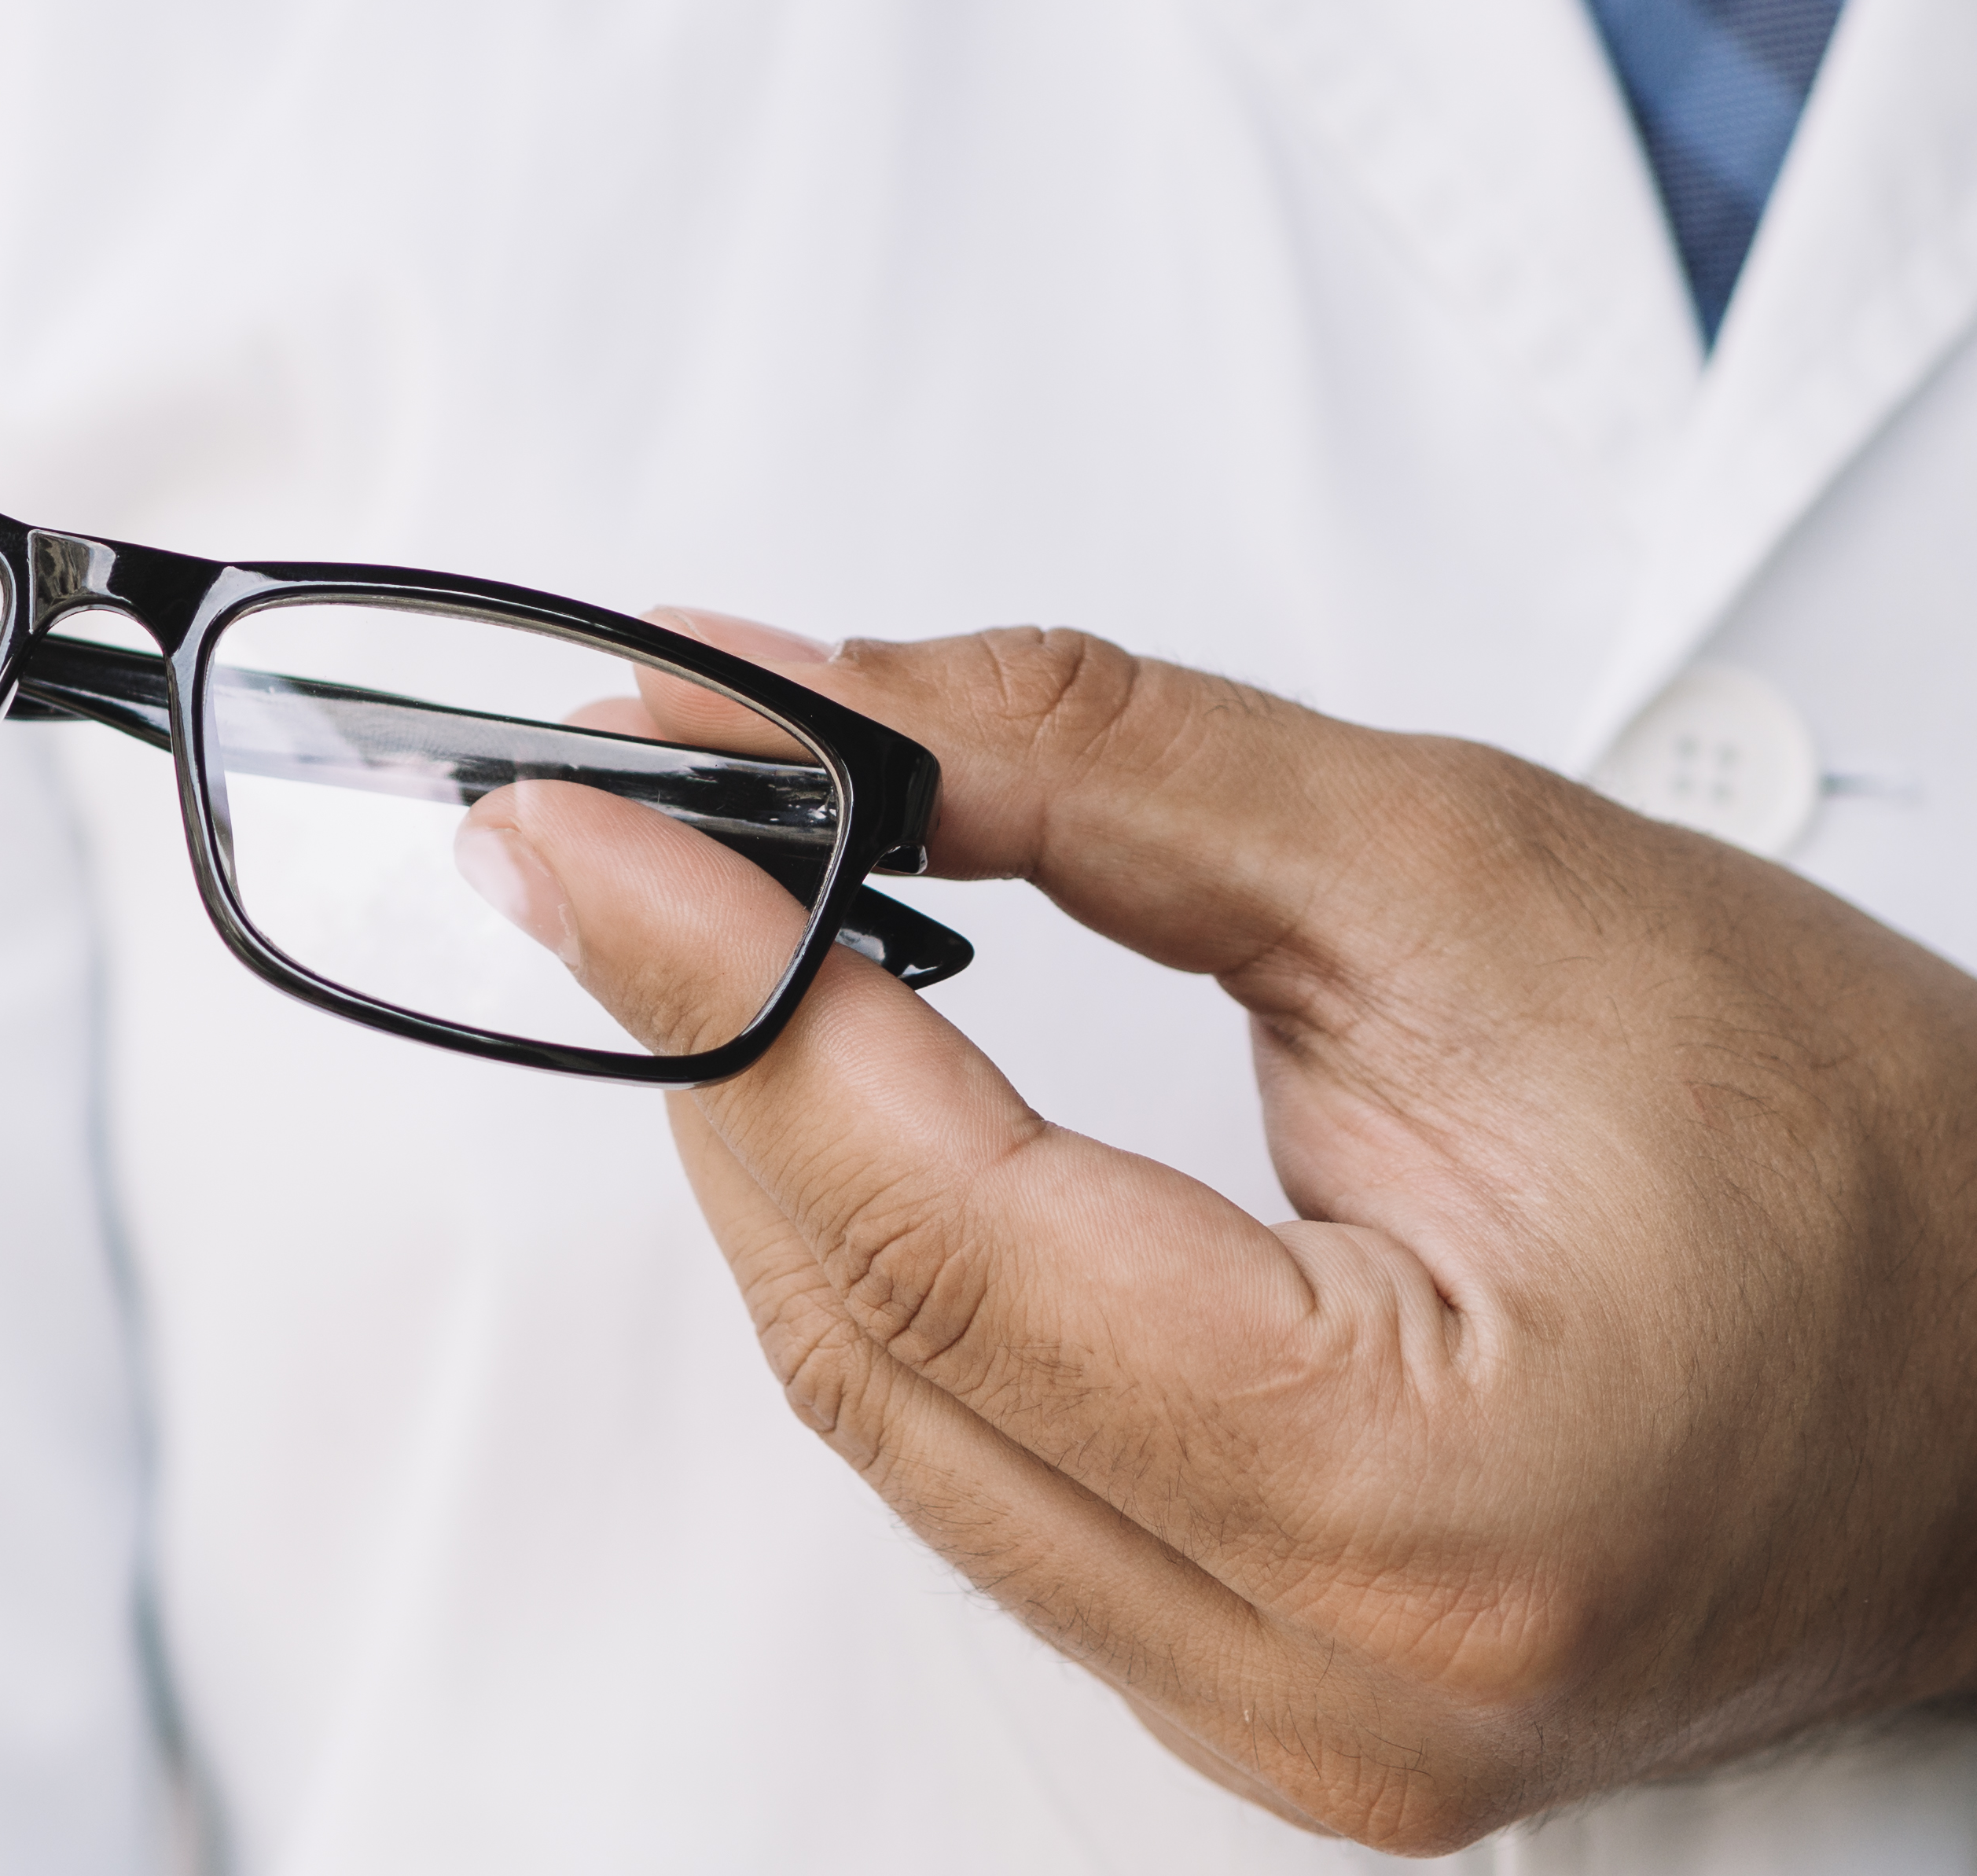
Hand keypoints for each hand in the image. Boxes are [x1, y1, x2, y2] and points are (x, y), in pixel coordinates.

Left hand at [454, 621, 1976, 1852]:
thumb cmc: (1837, 1134)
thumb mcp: (1459, 869)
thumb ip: (1086, 766)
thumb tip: (795, 693)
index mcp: (1414, 1487)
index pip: (930, 1217)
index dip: (713, 985)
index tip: (581, 808)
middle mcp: (1333, 1675)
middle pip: (871, 1332)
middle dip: (707, 1055)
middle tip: (605, 840)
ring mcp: (1290, 1725)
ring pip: (893, 1418)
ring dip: (775, 1161)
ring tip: (700, 939)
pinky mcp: (1264, 1701)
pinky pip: (975, 1476)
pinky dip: (883, 1273)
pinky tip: (842, 1113)